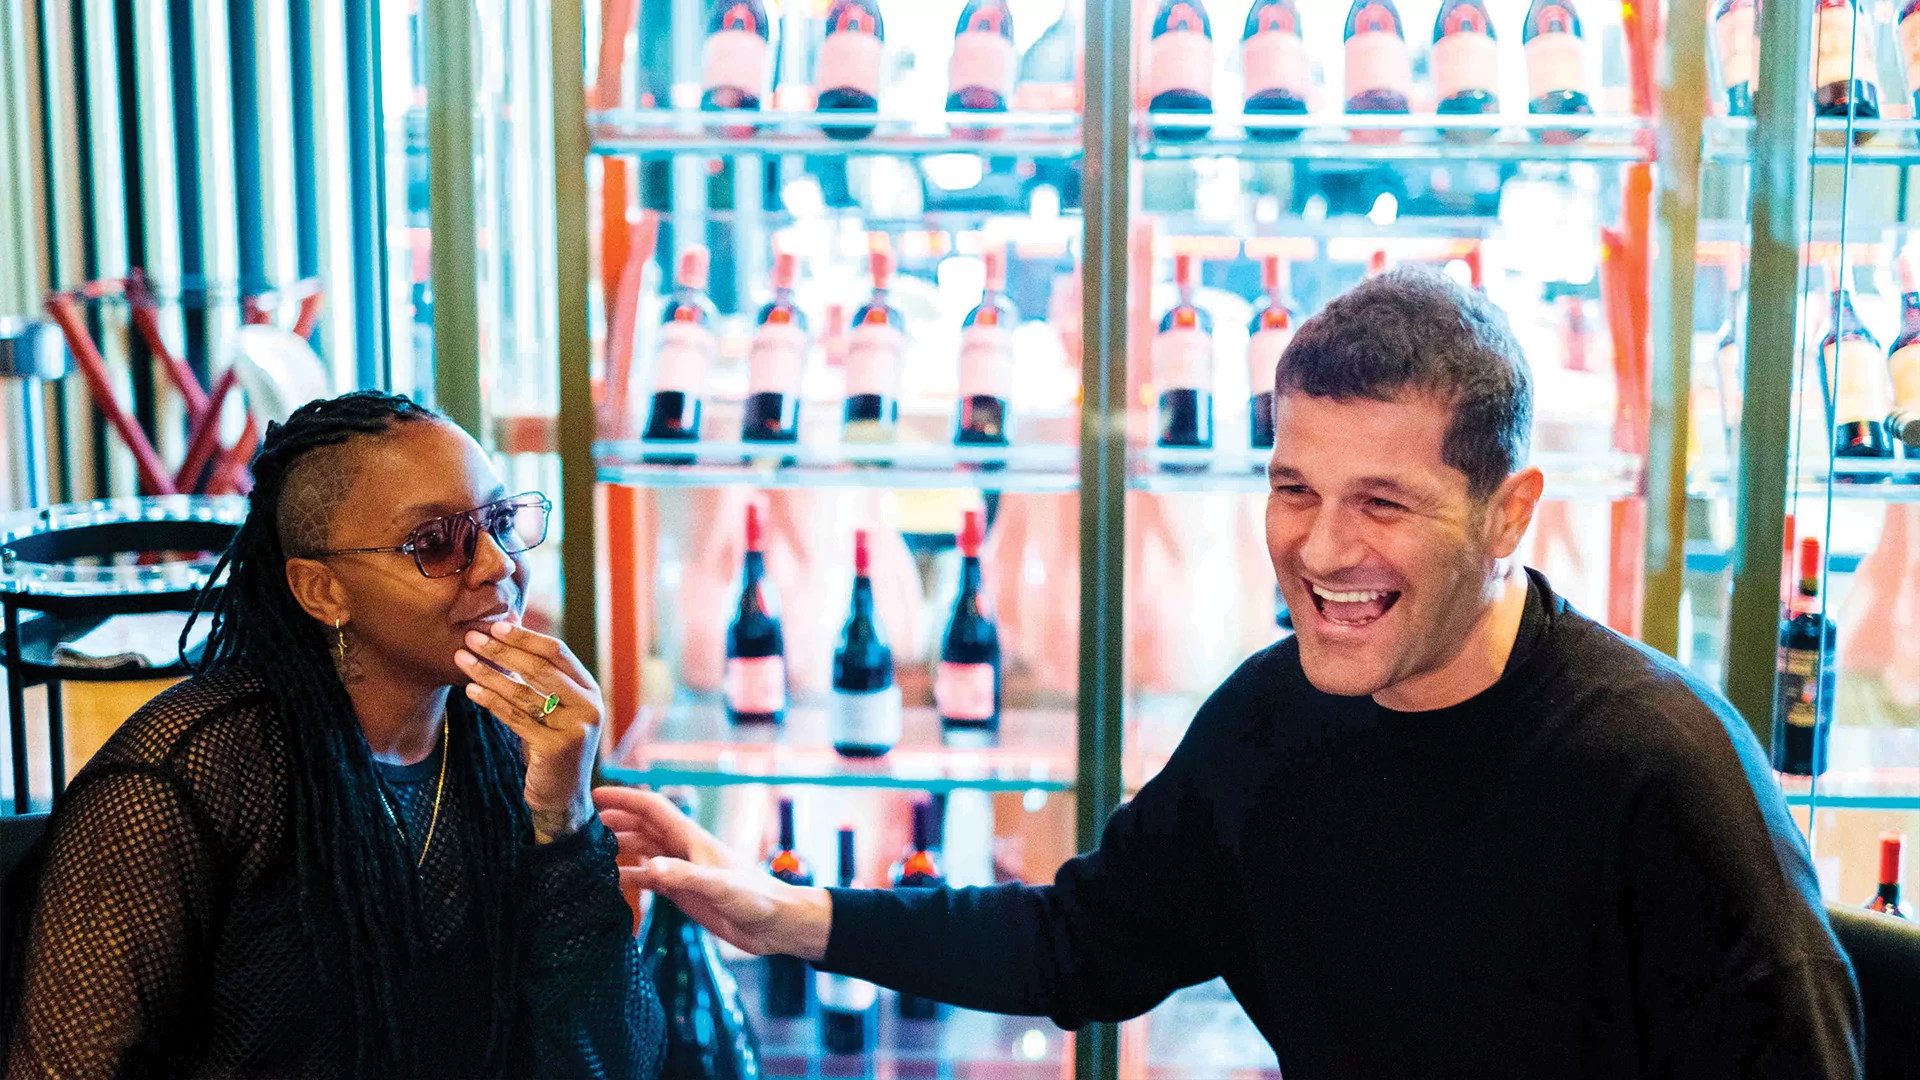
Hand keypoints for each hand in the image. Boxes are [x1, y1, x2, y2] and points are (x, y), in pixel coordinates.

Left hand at [457, 621, 601, 841]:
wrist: (562, 798)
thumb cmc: (550, 748)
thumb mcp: (553, 711)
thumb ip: (539, 681)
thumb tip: (505, 638)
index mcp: (589, 690)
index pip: (557, 652)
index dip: (525, 637)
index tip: (495, 626)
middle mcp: (589, 705)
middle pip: (539, 668)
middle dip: (502, 650)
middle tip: (471, 637)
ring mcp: (576, 727)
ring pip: (524, 692)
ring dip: (488, 673)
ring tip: (461, 659)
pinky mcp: (557, 747)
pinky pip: (516, 718)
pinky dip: (491, 701)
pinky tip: (471, 690)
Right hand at [594, 787, 832, 959]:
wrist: (775, 925)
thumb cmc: (756, 900)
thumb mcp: (719, 887)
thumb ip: (684, 878)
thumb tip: (649, 869)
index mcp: (692, 839)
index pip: (653, 809)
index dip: (625, 799)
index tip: (596, 794)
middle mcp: (684, 850)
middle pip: (644, 827)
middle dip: (616, 821)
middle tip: (582, 825)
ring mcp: (683, 871)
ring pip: (644, 851)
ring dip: (620, 847)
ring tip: (590, 852)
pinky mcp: (684, 892)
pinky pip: (650, 878)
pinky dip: (630, 876)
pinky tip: (612, 882)